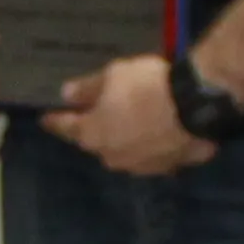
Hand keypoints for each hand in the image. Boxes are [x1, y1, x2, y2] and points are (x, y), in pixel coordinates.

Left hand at [45, 57, 213, 176]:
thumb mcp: (113, 76)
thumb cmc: (146, 87)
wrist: (196, 106)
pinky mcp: (169, 168)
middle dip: (95, 128)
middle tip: (98, 112)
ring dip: (126, 137)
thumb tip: (66, 95)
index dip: (55, 120)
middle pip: (96, 142)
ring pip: (126, 150)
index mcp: (92, 136)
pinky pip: (154, 154)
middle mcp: (112, 158)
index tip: (46, 118)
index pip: (65, 128)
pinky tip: (160, 131)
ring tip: (134, 120)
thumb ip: (87, 88)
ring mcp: (141, 167)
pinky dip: (152, 143)